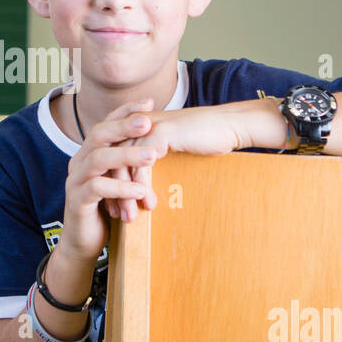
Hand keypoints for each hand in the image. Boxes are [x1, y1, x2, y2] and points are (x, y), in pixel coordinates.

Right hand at [56, 98, 160, 262]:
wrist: (85, 243)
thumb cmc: (107, 210)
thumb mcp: (121, 182)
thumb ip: (131, 164)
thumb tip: (162, 143)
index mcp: (90, 153)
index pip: (106, 123)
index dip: (126, 111)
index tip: (150, 102)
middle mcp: (79, 162)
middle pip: (98, 134)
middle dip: (124, 126)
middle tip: (149, 122)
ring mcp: (75, 180)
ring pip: (98, 158)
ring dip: (126, 156)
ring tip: (152, 157)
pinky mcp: (76, 201)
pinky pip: (96, 188)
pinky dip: (120, 187)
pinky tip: (140, 190)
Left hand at [103, 106, 255, 221]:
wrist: (230, 124)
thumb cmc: (206, 138)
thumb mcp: (173, 148)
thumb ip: (156, 157)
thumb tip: (145, 184)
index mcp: (137, 126)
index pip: (112, 156)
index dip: (110, 182)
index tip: (113, 206)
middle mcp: (137, 124)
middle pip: (112, 161)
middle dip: (113, 191)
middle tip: (116, 216)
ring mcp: (148, 126)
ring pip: (124, 164)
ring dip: (126, 194)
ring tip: (131, 216)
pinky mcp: (161, 133)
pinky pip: (142, 165)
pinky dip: (143, 186)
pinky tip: (149, 204)